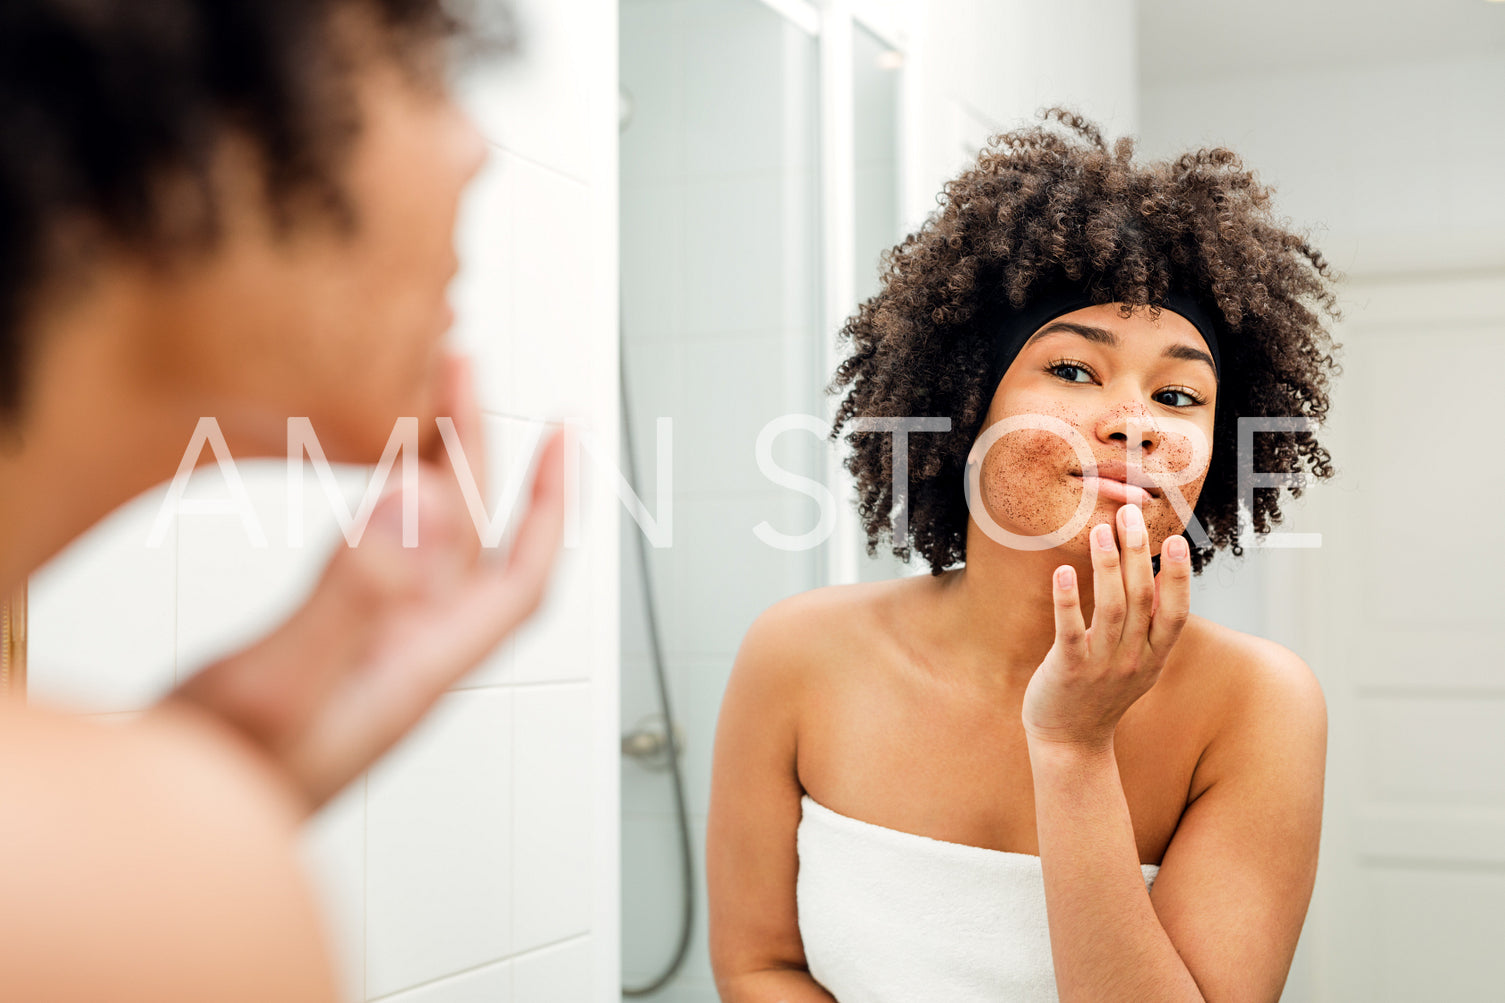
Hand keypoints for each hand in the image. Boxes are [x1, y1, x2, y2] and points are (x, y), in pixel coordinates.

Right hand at [152, 353, 567, 813]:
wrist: (161, 839)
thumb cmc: (220, 789)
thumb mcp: (280, 686)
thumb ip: (350, 598)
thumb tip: (422, 504)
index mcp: (418, 667)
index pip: (519, 580)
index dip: (551, 508)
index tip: (565, 437)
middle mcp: (404, 653)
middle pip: (469, 541)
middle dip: (476, 452)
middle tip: (456, 368)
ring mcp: (364, 650)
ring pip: (422, 543)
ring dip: (431, 466)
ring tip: (418, 393)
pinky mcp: (321, 647)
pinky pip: (375, 557)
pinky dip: (384, 501)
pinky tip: (374, 476)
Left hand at [1021, 502, 1191, 751]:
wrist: (1071, 740)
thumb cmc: (1102, 691)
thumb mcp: (1139, 660)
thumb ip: (1152, 623)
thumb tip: (1164, 573)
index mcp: (1154, 655)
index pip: (1176, 611)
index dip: (1178, 575)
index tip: (1175, 537)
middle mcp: (1134, 660)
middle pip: (1141, 599)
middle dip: (1137, 552)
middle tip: (1130, 513)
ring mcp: (1101, 666)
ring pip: (1110, 609)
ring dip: (1107, 566)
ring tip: (1099, 529)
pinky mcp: (1068, 670)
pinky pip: (1070, 631)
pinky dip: (1067, 600)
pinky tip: (1063, 572)